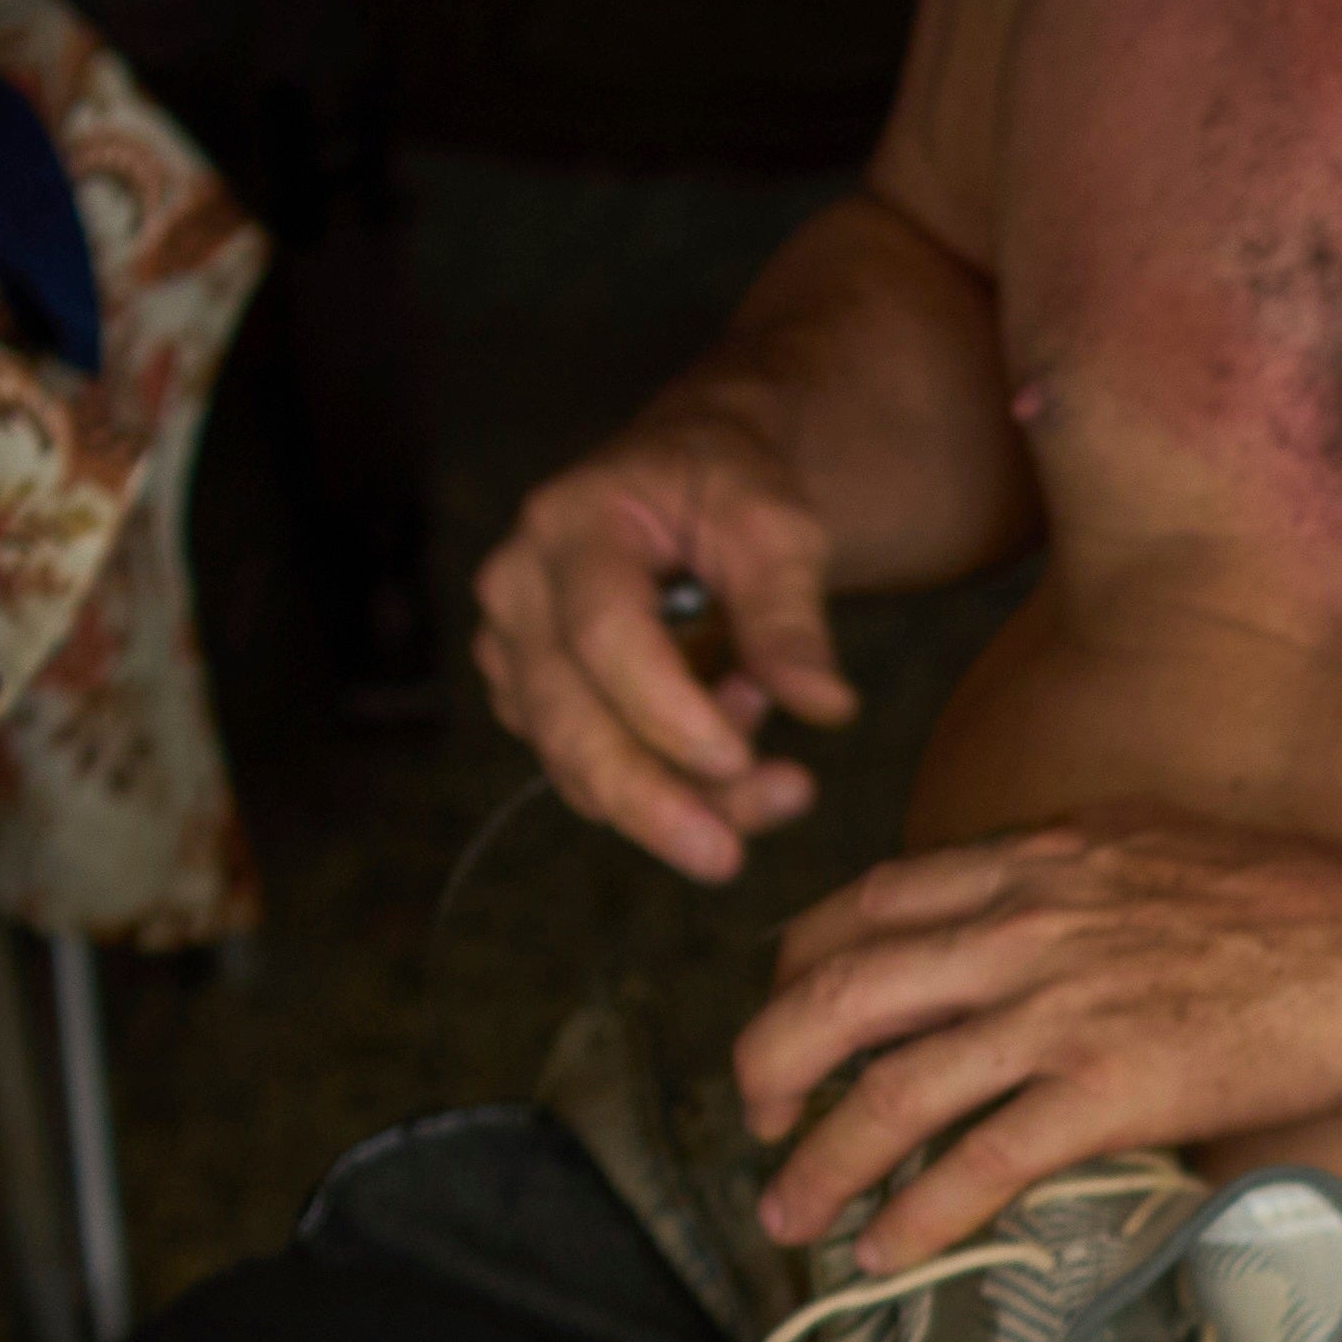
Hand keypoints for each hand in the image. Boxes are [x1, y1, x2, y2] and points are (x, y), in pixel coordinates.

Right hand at [471, 399, 855, 877]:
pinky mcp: (534, 700)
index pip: (603, 634)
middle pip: (565, 718)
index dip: (666, 711)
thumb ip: (792, 614)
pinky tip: (736, 746)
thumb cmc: (731, 491)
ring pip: (574, 763)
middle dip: (648, 800)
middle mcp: (518, 590)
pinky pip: (589, 774)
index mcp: (571, 525)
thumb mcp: (778, 524)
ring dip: (678, 797)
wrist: (688, 482)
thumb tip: (827, 708)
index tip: (741, 762)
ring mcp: (514, 651)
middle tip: (728, 859)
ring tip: (782, 772)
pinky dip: (668, 788)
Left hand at [733, 820, 1341, 1263]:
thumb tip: (1027, 943)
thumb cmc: (1305, 908)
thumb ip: (1072, 887)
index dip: (800, 965)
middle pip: (840, 992)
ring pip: (889, 1089)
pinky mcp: (1109, 1089)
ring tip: (790, 1212)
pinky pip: (978, 1163)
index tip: (786, 1012)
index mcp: (1034, 862)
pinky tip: (884, 1253)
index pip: (867, 902)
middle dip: (771, 1063)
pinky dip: (915, 1214)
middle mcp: (1024, 927)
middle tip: (756, 1118)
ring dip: (820, 1161)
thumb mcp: (1156, 853)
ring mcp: (1061, 1010)